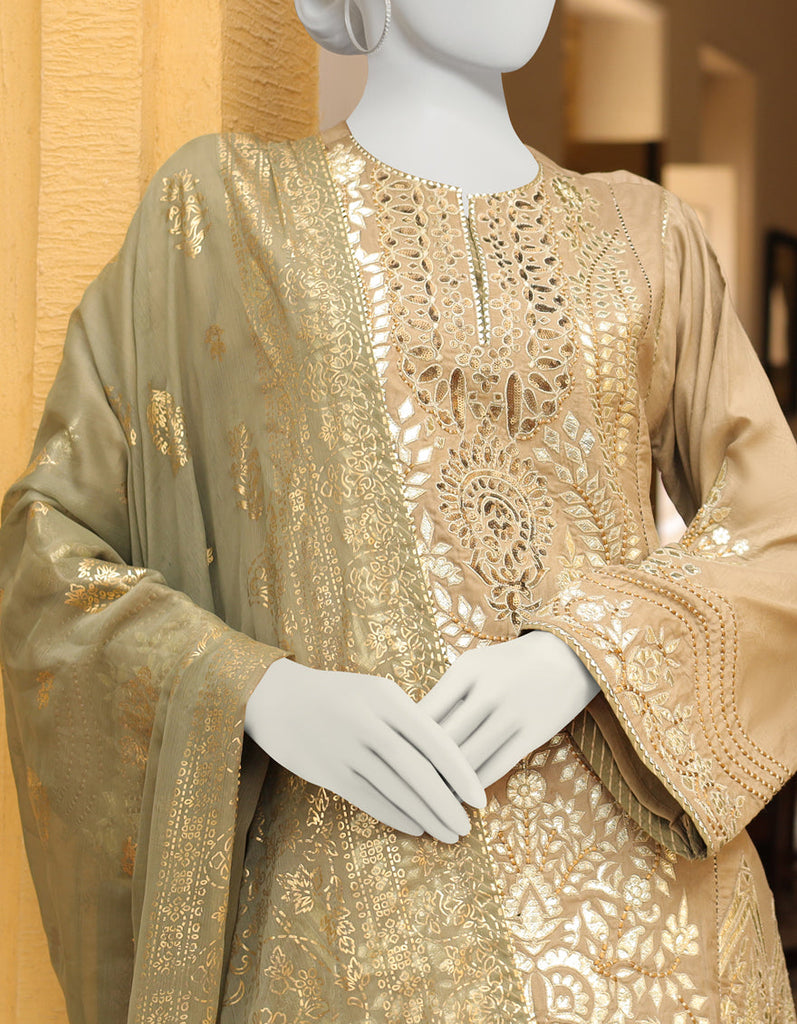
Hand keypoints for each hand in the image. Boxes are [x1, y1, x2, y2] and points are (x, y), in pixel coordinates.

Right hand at [245, 657, 487, 842]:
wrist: (277, 698)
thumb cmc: (337, 693)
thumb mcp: (375, 691)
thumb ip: (408, 718)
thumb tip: (448, 758)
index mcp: (387, 699)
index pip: (435, 741)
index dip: (461, 774)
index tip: (479, 798)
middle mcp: (368, 724)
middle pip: (419, 773)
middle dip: (447, 804)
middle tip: (468, 827)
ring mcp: (347, 750)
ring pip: (396, 792)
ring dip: (426, 817)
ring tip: (449, 834)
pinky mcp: (329, 773)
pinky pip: (370, 801)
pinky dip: (397, 817)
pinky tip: (416, 828)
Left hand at [415, 630, 600, 789]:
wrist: (567, 657)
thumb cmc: (507, 665)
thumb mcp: (473, 666)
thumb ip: (445, 696)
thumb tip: (409, 735)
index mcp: (466, 670)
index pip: (424, 714)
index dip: (405, 742)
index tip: (391, 761)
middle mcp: (488, 691)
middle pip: (443, 741)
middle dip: (420, 769)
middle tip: (402, 789)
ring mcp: (512, 714)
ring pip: (467, 760)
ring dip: (445, 784)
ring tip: (426, 799)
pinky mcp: (532, 734)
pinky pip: (495, 767)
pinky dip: (473, 786)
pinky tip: (460, 795)